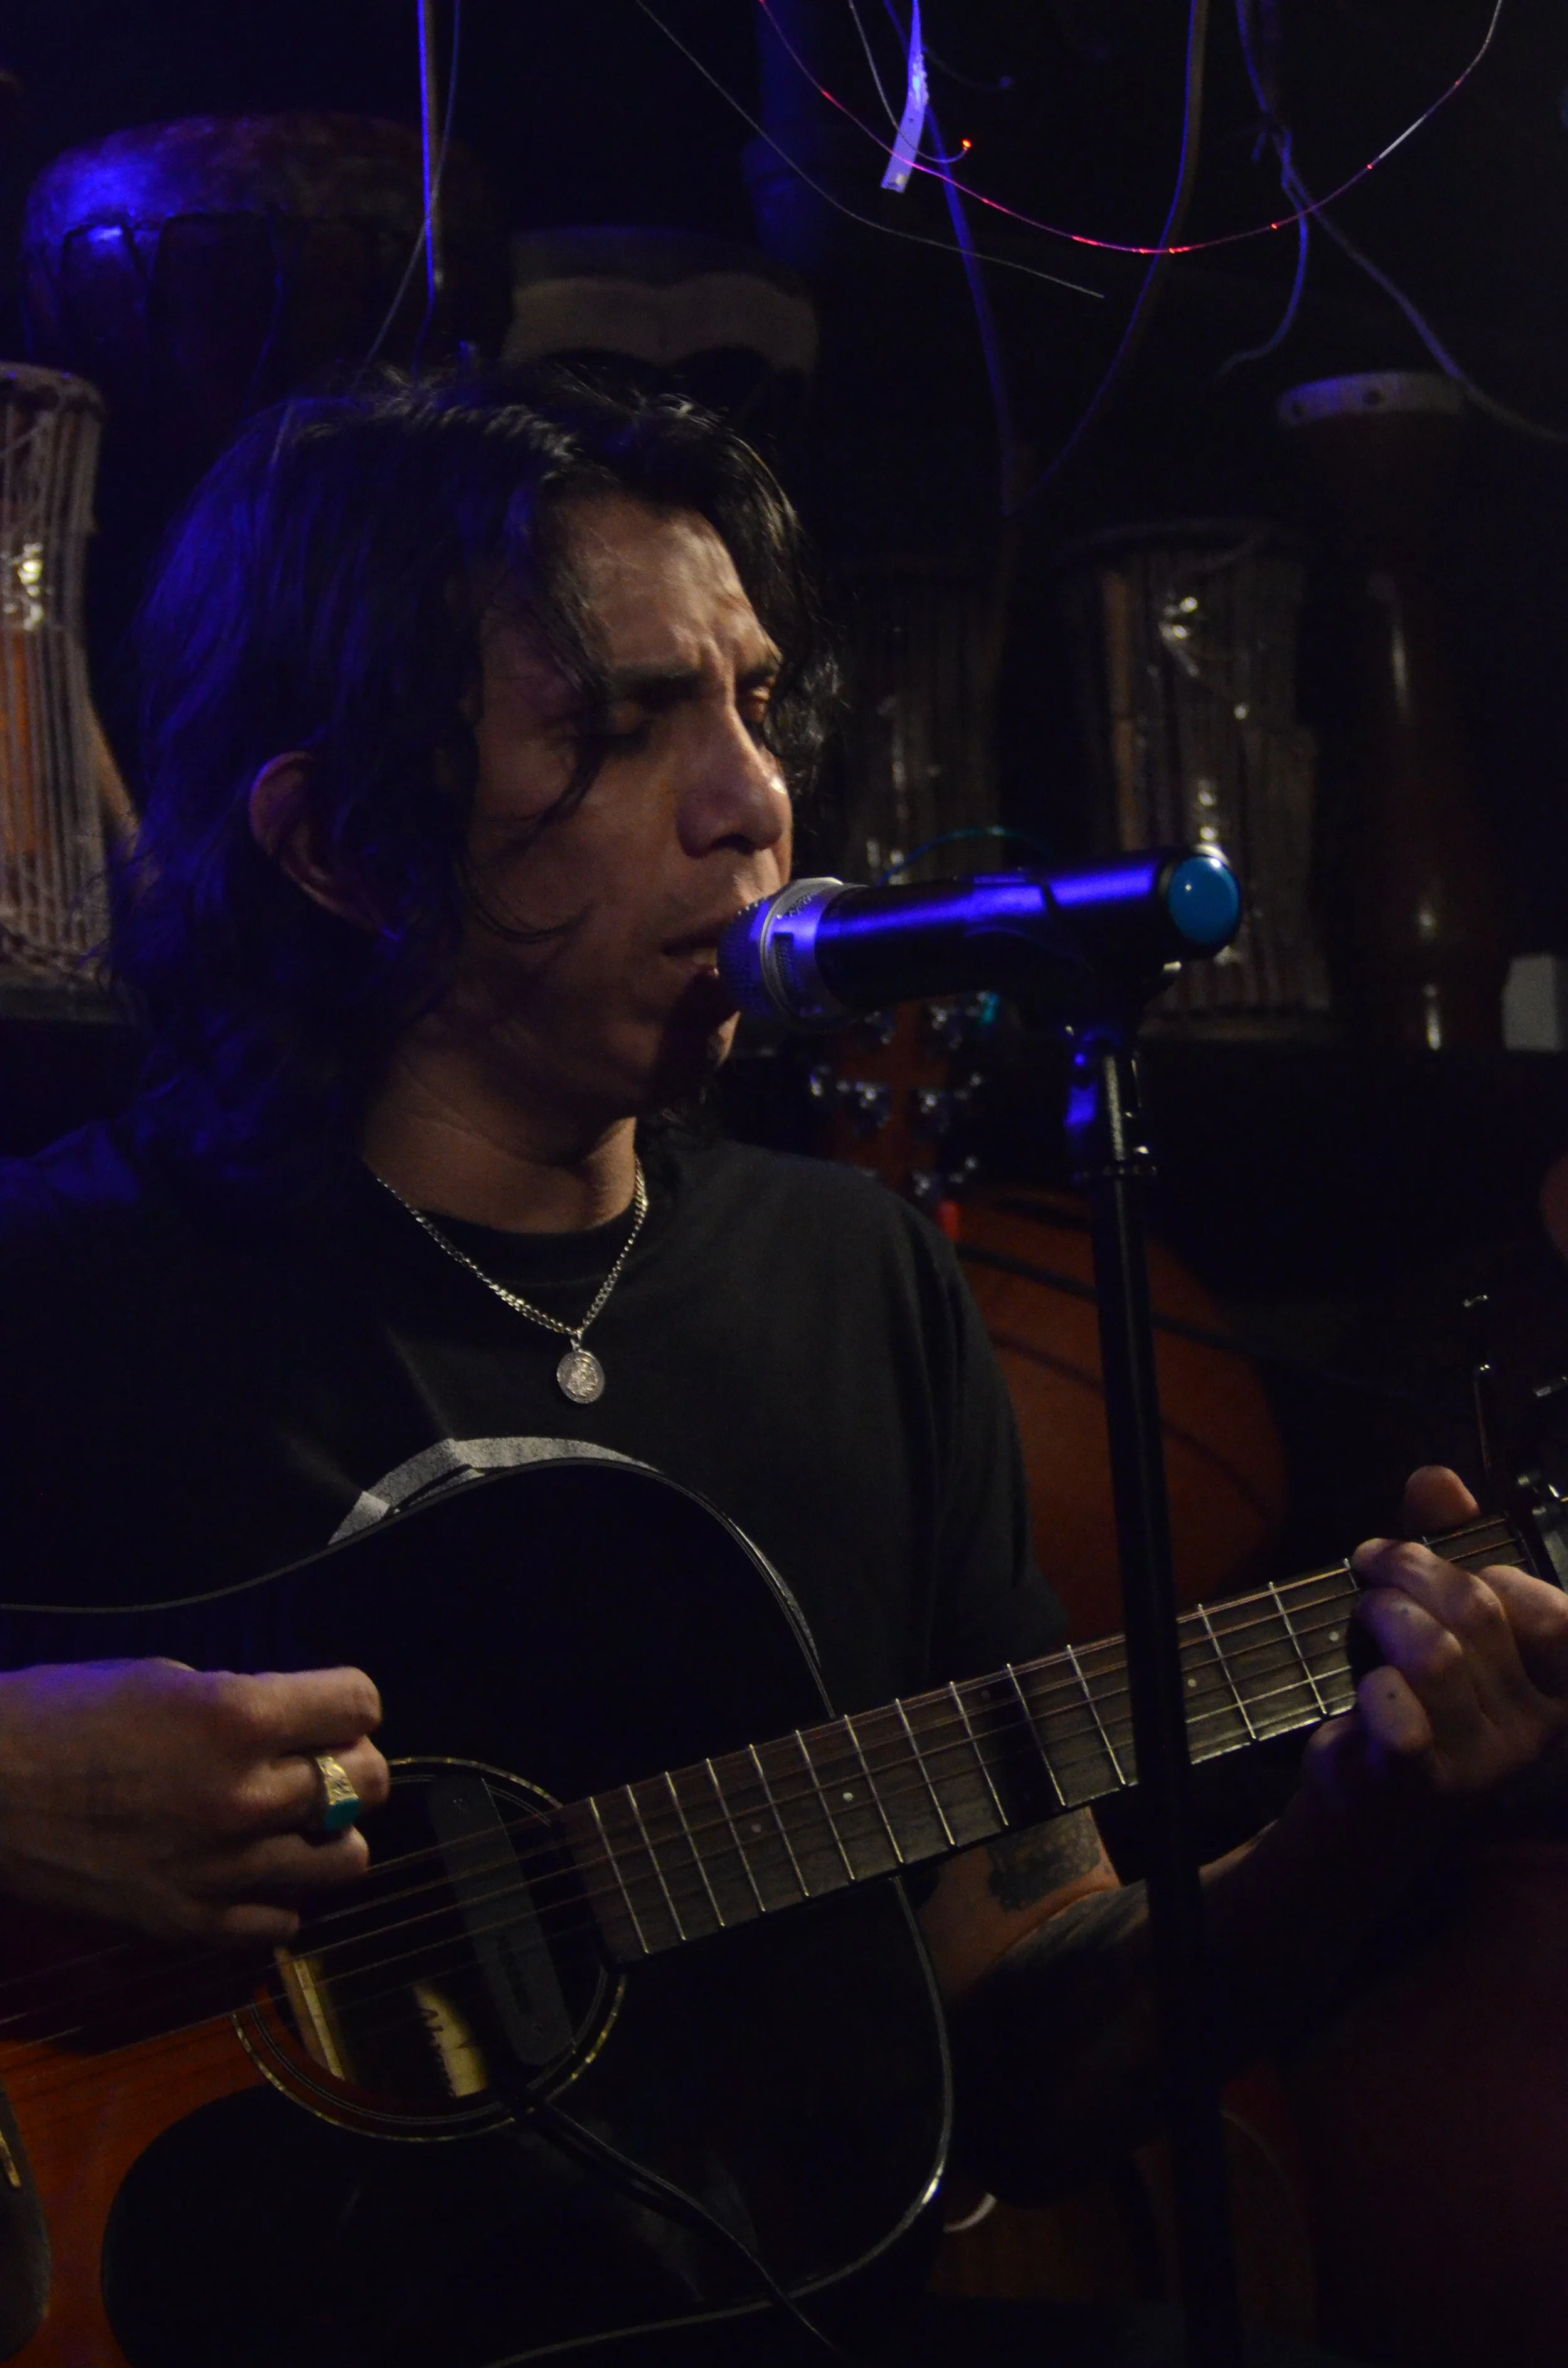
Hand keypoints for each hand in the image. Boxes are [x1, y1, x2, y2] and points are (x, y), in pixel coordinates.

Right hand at [0, 1658, 390, 1942]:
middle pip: (367, 1782)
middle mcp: (243, 1796)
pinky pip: (284, 1922)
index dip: (347, 1701)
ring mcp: (220, 1869)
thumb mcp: (170, 1680)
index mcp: (238, 1717)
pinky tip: (246, 1869)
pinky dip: (277, 1895)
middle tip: (314, 1760)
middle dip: (349, 1763)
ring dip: (326, 1834)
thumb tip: (305, 1727)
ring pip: (346, 1861)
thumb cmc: (66, 1715)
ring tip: (289, 1821)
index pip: (362, 1704)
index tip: (326, 1706)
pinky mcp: (190, 1924)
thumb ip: (248, 1706)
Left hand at [1304, 1465, 1567, 1823]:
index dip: (1499, 1576)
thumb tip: (1438, 1479)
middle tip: (1373, 1568)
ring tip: (1364, 1620)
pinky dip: (1372, 1688)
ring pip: (1435, 1654)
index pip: (1560, 1621)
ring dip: (1382, 1615)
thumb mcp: (1437, 1614)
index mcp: (1555, 1689)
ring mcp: (1481, 1762)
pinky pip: (1400, 1716)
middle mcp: (1533, 1731)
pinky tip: (1364, 1693)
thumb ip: (1446, 1543)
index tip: (1450, 1562)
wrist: (1367, 1806)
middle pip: (1479, 1613)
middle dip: (1411, 1570)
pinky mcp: (1419, 1783)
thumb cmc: (1413, 1696)